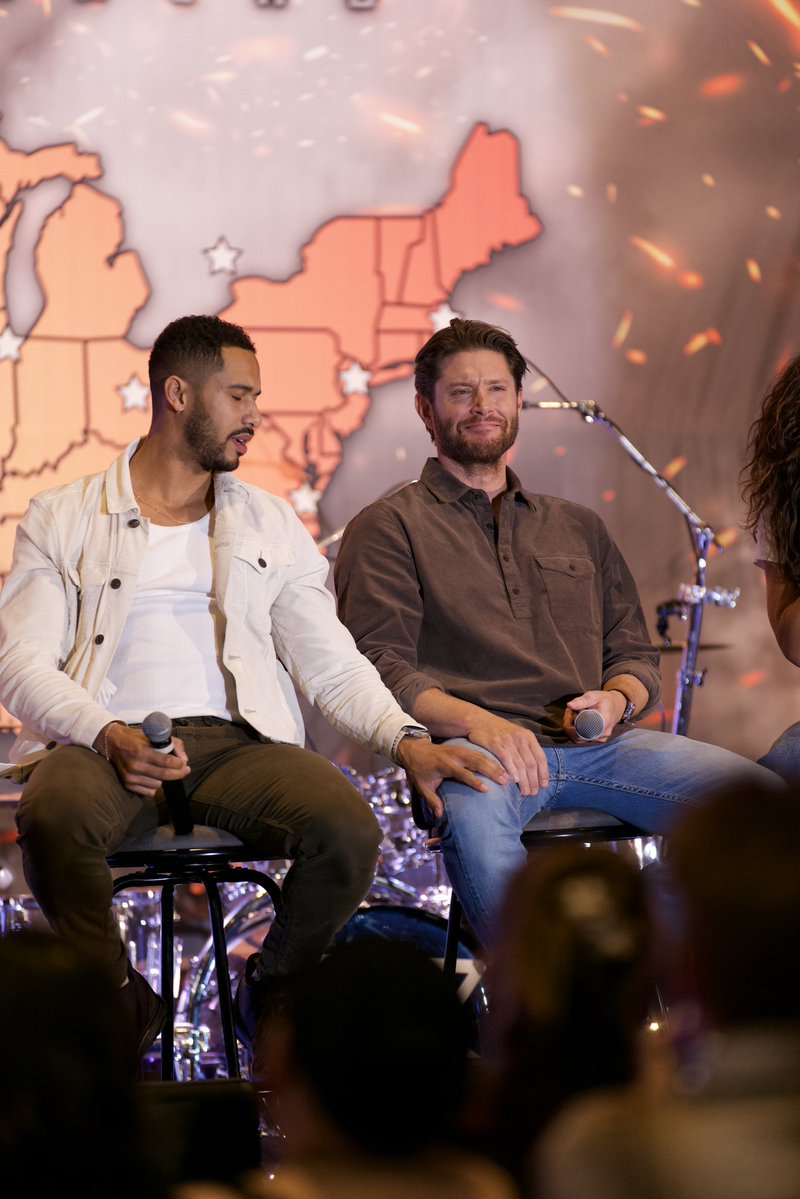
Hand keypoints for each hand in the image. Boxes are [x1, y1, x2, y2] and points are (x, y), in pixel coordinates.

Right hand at [95, 722, 190, 796]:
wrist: (112, 743)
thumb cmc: (136, 738)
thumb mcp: (154, 735)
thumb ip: (173, 744)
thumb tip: (184, 759)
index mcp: (141, 750)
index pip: (166, 761)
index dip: (179, 764)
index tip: (185, 764)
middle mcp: (135, 765)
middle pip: (164, 775)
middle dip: (178, 773)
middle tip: (185, 770)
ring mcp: (130, 776)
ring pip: (158, 785)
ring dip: (164, 779)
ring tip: (163, 770)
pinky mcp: (127, 784)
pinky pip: (148, 792)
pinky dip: (154, 786)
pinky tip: (154, 777)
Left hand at [394, 737, 508, 821]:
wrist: (416, 750)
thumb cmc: (420, 771)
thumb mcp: (423, 787)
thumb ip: (433, 801)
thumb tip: (440, 817)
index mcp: (444, 765)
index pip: (461, 773)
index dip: (474, 781)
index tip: (486, 790)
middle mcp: (454, 756)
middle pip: (475, 761)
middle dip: (491, 771)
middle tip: (505, 781)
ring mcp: (460, 750)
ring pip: (480, 756)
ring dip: (495, 765)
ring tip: (508, 775)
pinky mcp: (463, 748)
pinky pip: (480, 752)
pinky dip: (492, 759)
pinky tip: (502, 766)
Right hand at [462, 710, 549, 796]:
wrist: (480, 721)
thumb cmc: (501, 732)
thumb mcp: (518, 736)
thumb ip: (527, 749)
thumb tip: (537, 770)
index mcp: (528, 737)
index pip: (541, 758)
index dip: (544, 773)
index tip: (544, 786)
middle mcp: (520, 738)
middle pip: (531, 764)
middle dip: (534, 781)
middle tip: (533, 793)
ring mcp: (508, 741)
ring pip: (520, 764)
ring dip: (524, 781)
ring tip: (525, 792)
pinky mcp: (495, 743)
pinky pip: (506, 760)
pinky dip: (512, 771)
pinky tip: (514, 781)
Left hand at [564, 690, 625, 742]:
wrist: (617, 706)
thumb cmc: (604, 700)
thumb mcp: (594, 696)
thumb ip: (582, 701)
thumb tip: (569, 705)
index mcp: (604, 721)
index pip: (582, 729)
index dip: (571, 722)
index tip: (569, 711)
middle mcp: (603, 733)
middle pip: (578, 736)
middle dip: (569, 724)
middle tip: (570, 711)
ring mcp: (601, 738)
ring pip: (578, 739)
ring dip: (572, 728)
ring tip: (574, 715)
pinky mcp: (598, 740)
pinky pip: (583, 739)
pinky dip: (577, 731)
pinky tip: (579, 721)